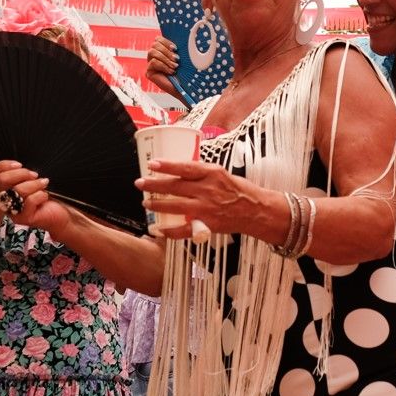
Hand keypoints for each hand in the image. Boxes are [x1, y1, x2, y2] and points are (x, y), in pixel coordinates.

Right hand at [0, 160, 73, 237]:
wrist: (62, 213)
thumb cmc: (47, 194)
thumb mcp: (32, 179)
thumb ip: (22, 173)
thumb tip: (18, 165)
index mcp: (5, 189)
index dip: (5, 166)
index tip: (20, 164)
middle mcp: (5, 201)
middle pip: (3, 180)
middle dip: (21, 174)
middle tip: (35, 175)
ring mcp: (13, 211)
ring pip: (18, 190)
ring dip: (35, 184)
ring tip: (44, 184)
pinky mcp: (23, 218)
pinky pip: (29, 201)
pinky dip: (40, 195)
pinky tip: (45, 197)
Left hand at [137, 158, 265, 240]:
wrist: (256, 210)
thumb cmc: (239, 190)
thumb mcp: (221, 173)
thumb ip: (201, 172)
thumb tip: (178, 169)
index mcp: (212, 173)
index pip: (185, 168)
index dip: (167, 166)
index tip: (152, 164)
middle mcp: (207, 190)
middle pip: (175, 187)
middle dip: (154, 185)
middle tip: (140, 183)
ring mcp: (206, 209)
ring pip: (175, 206)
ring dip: (158, 204)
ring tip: (145, 202)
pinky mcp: (207, 225)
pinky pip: (184, 230)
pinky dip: (169, 231)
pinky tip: (158, 229)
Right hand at [145, 37, 180, 93]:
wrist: (184, 88)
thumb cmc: (185, 73)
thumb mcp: (181, 58)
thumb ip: (176, 49)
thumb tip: (180, 38)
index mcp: (161, 51)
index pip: (158, 39)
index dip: (166, 42)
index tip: (176, 48)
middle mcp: (154, 56)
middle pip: (154, 44)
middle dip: (166, 51)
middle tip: (176, 59)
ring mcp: (150, 64)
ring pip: (152, 52)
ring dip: (165, 58)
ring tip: (175, 66)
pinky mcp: (148, 72)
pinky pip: (153, 62)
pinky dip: (164, 66)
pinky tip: (171, 71)